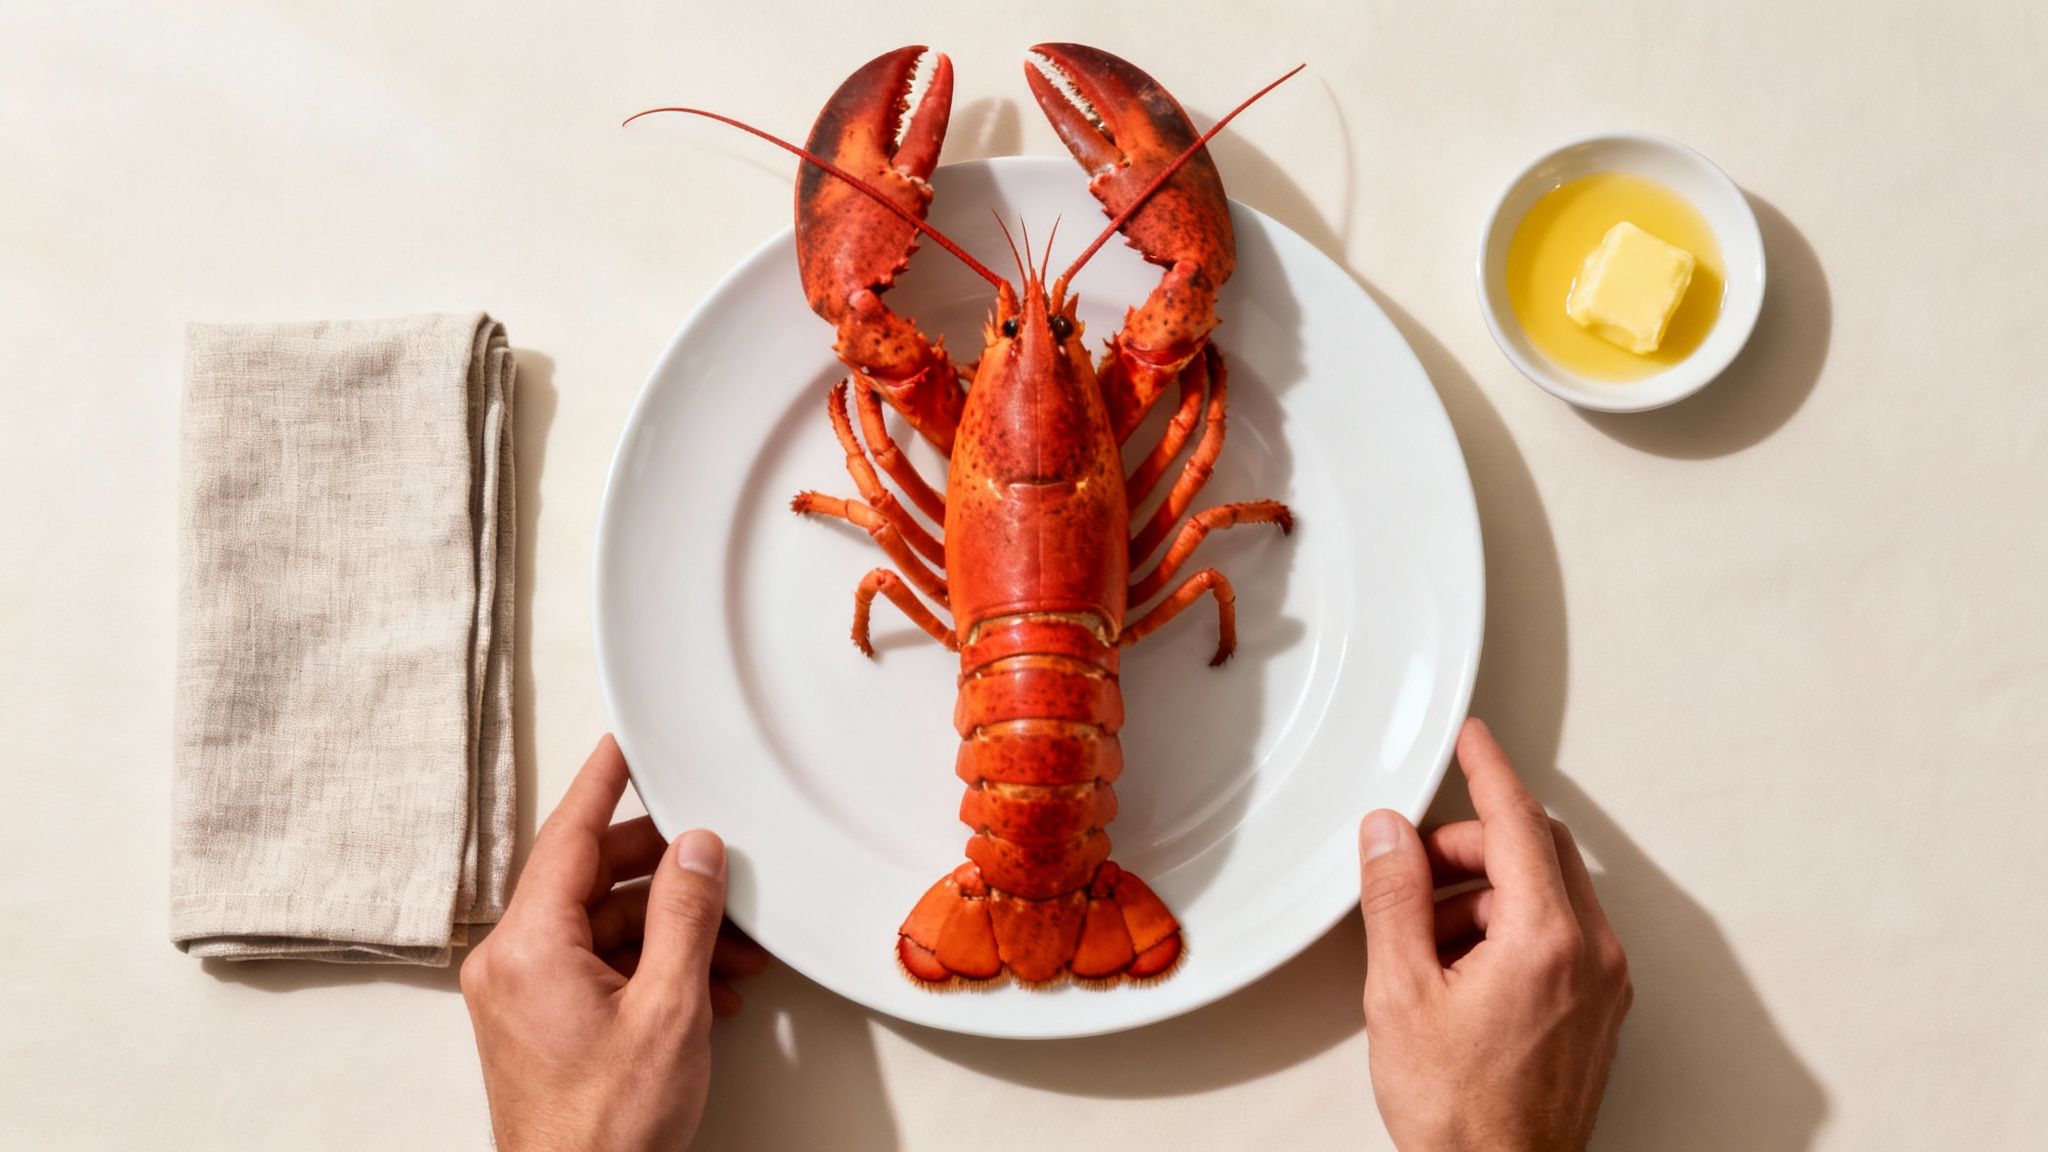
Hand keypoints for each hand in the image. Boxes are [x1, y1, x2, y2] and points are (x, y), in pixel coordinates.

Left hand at [460, 735, 768, 1151]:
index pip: (567, 836)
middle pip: (592, 878)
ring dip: (672, 929)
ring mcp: (524, 994)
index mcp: (527, 947)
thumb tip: (696, 849)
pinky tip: (707, 984)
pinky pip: (600, 965)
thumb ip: (685, 916)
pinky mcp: (542, 1022)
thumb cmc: (608, 1129)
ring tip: (734, 947)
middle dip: (666, 873)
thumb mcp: (668, 1008)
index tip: (624, 743)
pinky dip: (654, 965)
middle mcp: (512, 963)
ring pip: (605, 925)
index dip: (604, 783)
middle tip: (718, 858)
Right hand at [1358, 718, 1631, 1150]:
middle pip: (1538, 851)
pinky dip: (1510, 926)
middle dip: (1474, 843)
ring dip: (1487, 891)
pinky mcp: (1598, 1010)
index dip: (1488, 770)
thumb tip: (1389, 836)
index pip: (1518, 823)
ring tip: (1426, 935)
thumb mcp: (1401, 993)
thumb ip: (1395, 899)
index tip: (1472, 739)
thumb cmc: (1461, 1113)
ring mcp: (1602, 983)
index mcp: (1546, 939)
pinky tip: (1459, 965)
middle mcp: (1590, 954)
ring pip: (1549, 893)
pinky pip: (1560, 934)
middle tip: (1415, 862)